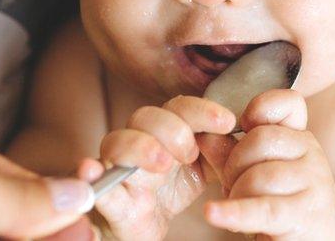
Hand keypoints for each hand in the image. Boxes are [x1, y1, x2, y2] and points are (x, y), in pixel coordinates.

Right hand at [89, 95, 235, 240]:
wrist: (146, 227)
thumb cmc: (171, 190)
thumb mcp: (203, 168)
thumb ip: (219, 150)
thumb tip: (244, 133)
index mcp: (162, 130)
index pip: (178, 106)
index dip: (201, 110)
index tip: (228, 123)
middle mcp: (136, 141)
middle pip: (144, 117)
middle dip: (171, 129)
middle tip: (190, 152)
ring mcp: (117, 167)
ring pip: (117, 142)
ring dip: (141, 148)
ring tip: (162, 163)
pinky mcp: (106, 197)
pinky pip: (94, 182)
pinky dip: (89, 175)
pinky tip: (91, 170)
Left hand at [198, 89, 334, 240]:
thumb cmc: (281, 204)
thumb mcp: (254, 173)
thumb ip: (229, 154)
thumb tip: (204, 135)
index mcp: (300, 138)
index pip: (289, 103)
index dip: (262, 107)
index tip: (243, 125)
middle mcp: (311, 154)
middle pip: (260, 140)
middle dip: (234, 163)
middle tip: (230, 185)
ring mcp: (313, 183)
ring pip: (260, 175)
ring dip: (237, 193)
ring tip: (237, 205)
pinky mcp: (305, 215)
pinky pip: (262, 209)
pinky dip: (234, 212)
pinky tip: (214, 213)